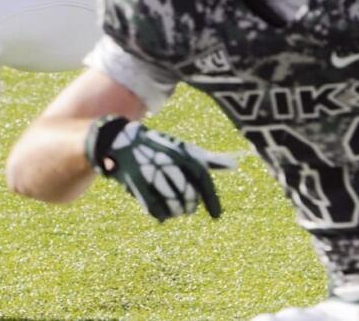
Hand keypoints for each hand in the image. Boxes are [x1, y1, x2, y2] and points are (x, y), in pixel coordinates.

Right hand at [85, 116, 235, 221]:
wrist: (123, 142)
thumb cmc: (160, 149)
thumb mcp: (185, 151)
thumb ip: (209, 160)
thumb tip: (235, 165)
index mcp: (183, 153)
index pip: (203, 180)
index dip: (212, 200)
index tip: (216, 216)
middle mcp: (170, 163)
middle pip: (189, 197)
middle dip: (189, 206)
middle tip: (187, 208)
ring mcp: (153, 174)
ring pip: (174, 205)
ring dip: (176, 211)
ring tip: (175, 210)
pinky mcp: (138, 184)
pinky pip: (156, 210)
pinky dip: (161, 214)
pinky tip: (162, 214)